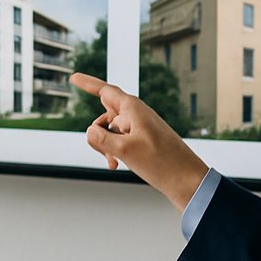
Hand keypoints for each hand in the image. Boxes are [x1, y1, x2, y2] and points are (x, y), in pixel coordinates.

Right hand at [70, 72, 208, 208]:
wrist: (187, 182)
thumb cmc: (161, 163)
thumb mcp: (125, 150)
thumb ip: (101, 138)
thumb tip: (89, 131)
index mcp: (133, 109)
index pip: (105, 91)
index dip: (88, 84)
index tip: (73, 78)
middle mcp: (136, 115)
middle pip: (104, 115)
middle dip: (96, 133)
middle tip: (105, 154)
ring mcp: (139, 128)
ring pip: (109, 131)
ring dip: (105, 146)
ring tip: (114, 164)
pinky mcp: (143, 141)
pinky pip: (119, 141)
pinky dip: (113, 151)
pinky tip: (116, 166)